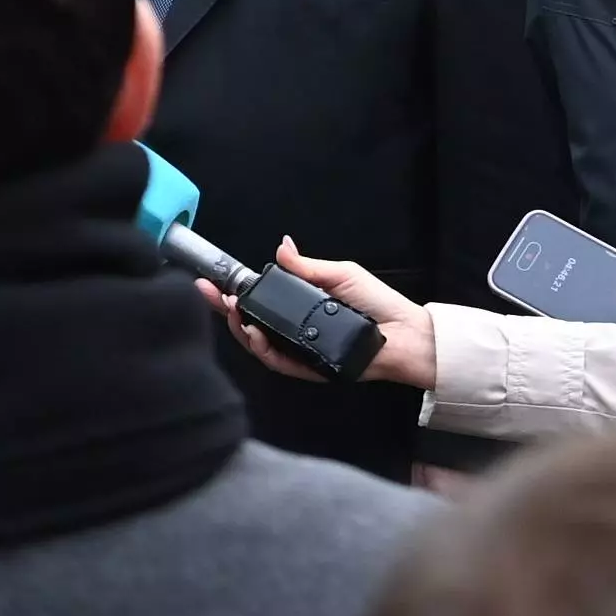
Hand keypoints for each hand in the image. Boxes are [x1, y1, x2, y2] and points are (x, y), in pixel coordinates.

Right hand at [202, 234, 434, 390]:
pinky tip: (255, 335)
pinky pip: (279, 363)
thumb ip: (307, 267)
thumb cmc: (378, 303)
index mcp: (299, 308)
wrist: (405, 333)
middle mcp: (294, 331)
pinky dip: (263, 350)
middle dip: (224, 311)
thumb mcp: (340, 275)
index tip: (210, 282)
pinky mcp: (309, 368)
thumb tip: (281, 247)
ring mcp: (299, 351)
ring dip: (239, 330)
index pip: (258, 301)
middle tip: (214, 296)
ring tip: (232, 313)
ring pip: (258, 346)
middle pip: (249, 324)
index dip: (232, 293)